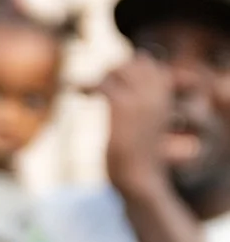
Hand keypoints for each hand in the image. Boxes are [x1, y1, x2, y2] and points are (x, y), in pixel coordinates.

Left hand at [91, 55, 172, 199]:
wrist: (141, 180)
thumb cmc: (142, 162)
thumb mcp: (147, 130)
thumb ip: (138, 111)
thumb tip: (118, 101)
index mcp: (166, 98)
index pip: (150, 65)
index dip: (130, 68)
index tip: (111, 81)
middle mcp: (157, 94)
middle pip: (134, 62)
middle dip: (114, 70)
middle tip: (97, 87)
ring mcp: (141, 98)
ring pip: (117, 69)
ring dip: (99, 78)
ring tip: (83, 90)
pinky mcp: (123, 107)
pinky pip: (102, 84)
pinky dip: (85, 85)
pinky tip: (75, 92)